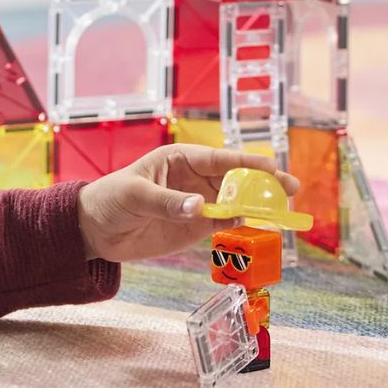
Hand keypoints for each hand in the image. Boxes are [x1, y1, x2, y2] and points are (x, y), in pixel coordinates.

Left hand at [77, 146, 298, 262]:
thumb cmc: (111, 199)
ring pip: (236, 201)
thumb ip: (167, 203)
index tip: (272, 168)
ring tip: (284, 212)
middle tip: (292, 190)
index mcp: (180, 158)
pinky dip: (243, 226)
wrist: (95, 229)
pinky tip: (260, 228)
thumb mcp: (135, 196)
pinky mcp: (196, 226)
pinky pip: (225, 224)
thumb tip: (200, 208)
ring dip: (259, 206)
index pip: (220, 158)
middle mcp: (194, 178)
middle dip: (263, 183)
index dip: (248, 163)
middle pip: (235, 179)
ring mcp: (198, 203)